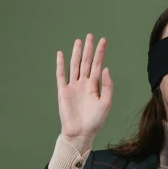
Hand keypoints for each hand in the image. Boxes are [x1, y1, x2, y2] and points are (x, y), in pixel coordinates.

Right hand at [57, 33, 112, 151]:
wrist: (80, 132)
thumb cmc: (95, 121)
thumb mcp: (106, 103)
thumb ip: (107, 86)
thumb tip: (106, 68)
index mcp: (94, 86)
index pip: (98, 65)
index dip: (100, 53)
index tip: (103, 41)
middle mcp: (84, 83)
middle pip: (86, 62)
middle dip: (88, 49)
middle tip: (90, 35)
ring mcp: (73, 86)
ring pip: (74, 65)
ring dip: (76, 53)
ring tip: (78, 41)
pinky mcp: (63, 91)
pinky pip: (61, 75)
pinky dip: (60, 64)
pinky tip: (61, 54)